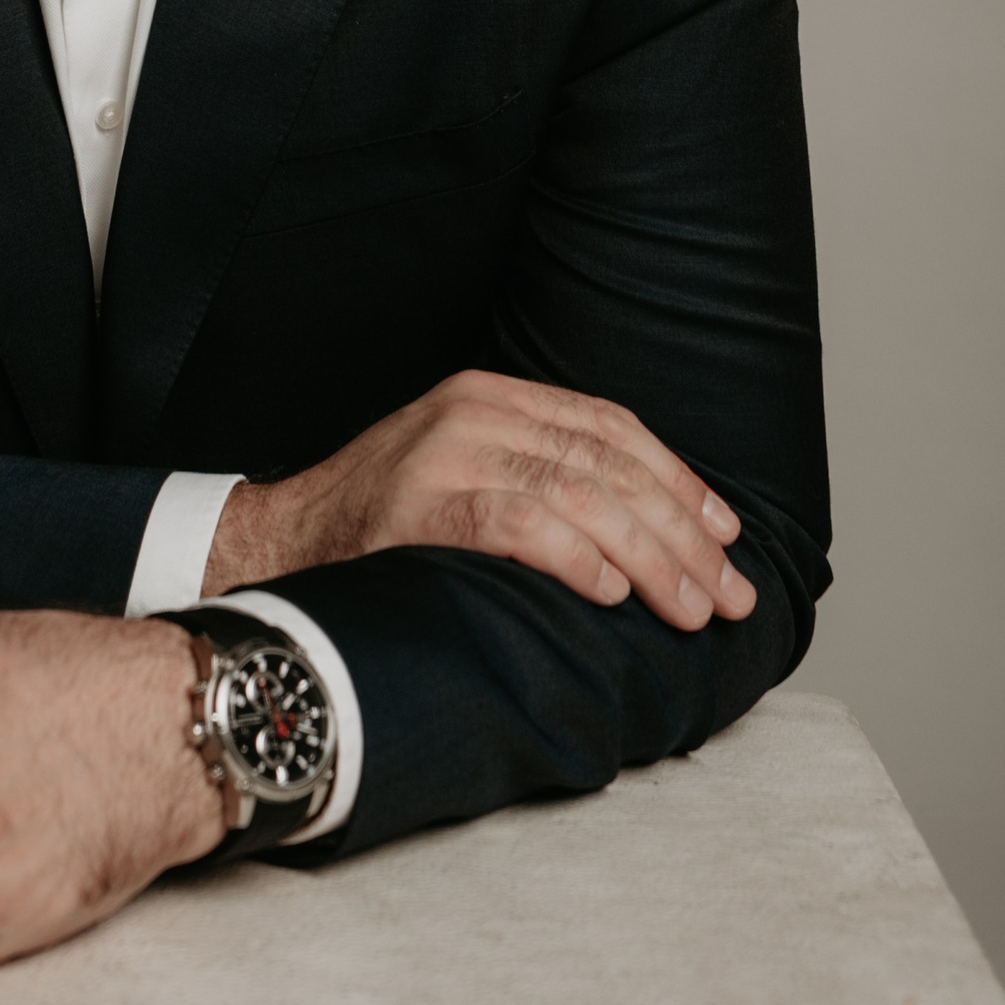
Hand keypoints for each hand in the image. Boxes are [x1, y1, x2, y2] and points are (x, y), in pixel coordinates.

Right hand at [203, 368, 757, 631]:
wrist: (278, 547)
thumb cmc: (384, 530)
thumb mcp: (465, 477)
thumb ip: (541, 480)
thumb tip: (657, 532)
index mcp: (488, 395)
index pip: (607, 425)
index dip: (678, 478)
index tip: (726, 535)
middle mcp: (470, 411)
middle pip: (604, 463)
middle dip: (680, 532)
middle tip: (726, 594)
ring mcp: (440, 452)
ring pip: (575, 492)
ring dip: (647, 556)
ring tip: (687, 609)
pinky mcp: (415, 503)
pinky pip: (514, 522)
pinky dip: (572, 556)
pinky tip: (610, 593)